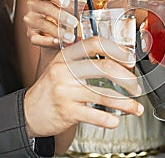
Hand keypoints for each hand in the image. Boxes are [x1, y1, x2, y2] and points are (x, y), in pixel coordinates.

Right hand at [24, 0, 77, 47]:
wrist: (54, 37)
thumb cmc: (63, 17)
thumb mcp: (70, 9)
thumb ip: (78, 7)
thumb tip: (90, 7)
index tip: (66, 2)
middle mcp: (34, 6)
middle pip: (45, 8)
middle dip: (60, 15)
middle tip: (74, 22)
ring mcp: (31, 21)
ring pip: (42, 24)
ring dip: (57, 31)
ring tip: (71, 37)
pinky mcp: (31, 35)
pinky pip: (37, 38)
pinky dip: (48, 41)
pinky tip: (58, 42)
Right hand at [24, 36, 143, 139]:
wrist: (28, 111)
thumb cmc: (51, 89)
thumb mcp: (62, 68)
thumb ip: (84, 63)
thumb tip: (118, 63)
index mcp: (66, 56)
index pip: (94, 44)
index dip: (116, 50)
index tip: (130, 59)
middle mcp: (65, 71)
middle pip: (104, 68)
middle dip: (127, 78)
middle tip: (136, 87)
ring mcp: (65, 91)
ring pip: (103, 94)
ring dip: (125, 103)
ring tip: (135, 107)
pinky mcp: (66, 111)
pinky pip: (94, 115)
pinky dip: (109, 119)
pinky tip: (115, 121)